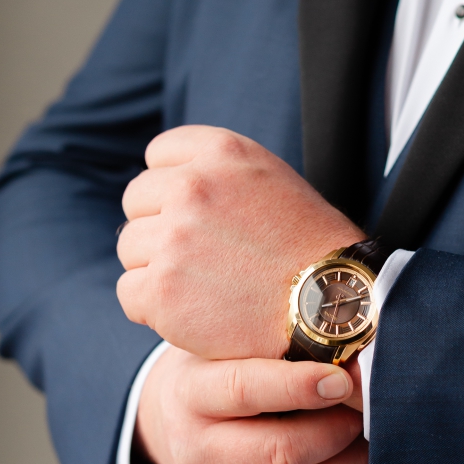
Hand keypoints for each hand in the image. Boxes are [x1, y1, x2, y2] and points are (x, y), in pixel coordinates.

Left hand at [117, 125, 363, 359]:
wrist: (335, 305)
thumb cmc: (308, 248)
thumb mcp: (269, 179)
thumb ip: (217, 171)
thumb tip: (164, 179)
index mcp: (220, 151)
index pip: (158, 154)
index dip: (171, 186)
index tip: (193, 213)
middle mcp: (191, 187)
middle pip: (136, 201)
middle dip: (158, 227)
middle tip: (199, 257)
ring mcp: (173, 239)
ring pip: (129, 248)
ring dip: (155, 268)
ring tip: (201, 286)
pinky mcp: (162, 289)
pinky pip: (128, 292)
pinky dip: (151, 308)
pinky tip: (191, 312)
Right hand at [135, 347, 367, 463]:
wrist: (165, 424)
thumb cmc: (211, 374)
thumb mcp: (221, 347)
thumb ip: (270, 346)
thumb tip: (347, 353)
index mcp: (189, 396)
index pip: (244, 390)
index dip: (300, 386)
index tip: (342, 381)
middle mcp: (193, 452)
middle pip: (280, 452)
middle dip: (335, 430)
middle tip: (361, 411)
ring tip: (360, 440)